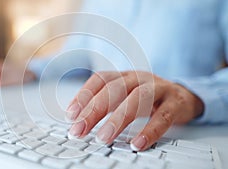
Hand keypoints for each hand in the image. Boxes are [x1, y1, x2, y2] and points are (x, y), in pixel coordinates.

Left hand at [66, 71, 203, 150]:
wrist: (182, 95)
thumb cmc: (147, 97)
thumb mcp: (124, 96)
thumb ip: (105, 104)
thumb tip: (78, 120)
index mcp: (124, 76)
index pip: (101, 80)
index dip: (84, 95)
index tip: (70, 115)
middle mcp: (139, 78)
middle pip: (114, 89)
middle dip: (94, 110)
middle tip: (79, 130)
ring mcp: (158, 88)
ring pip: (138, 99)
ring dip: (118, 119)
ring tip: (103, 138)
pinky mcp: (176, 102)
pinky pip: (163, 116)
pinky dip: (150, 130)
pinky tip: (137, 144)